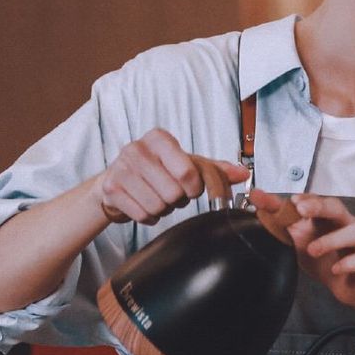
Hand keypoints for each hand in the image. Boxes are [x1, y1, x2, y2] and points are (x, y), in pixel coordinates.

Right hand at [97, 130, 248, 224]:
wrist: (117, 180)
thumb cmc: (157, 169)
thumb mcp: (186, 164)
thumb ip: (214, 169)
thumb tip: (243, 174)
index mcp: (160, 138)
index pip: (189, 172)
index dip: (196, 188)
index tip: (193, 189)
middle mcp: (137, 149)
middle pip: (174, 193)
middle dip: (178, 200)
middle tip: (171, 193)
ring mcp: (121, 169)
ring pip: (159, 205)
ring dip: (163, 209)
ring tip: (157, 197)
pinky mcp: (111, 189)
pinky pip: (143, 215)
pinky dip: (148, 216)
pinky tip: (144, 204)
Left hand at [250, 189, 354, 312]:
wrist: (348, 284)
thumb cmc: (323, 256)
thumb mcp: (297, 236)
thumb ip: (277, 216)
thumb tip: (255, 195)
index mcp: (327, 217)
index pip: (319, 200)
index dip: (308, 199)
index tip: (293, 200)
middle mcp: (345, 225)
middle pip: (337, 208)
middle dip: (320, 207)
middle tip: (302, 211)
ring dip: (333, 239)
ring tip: (312, 249)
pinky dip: (350, 263)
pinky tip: (335, 268)